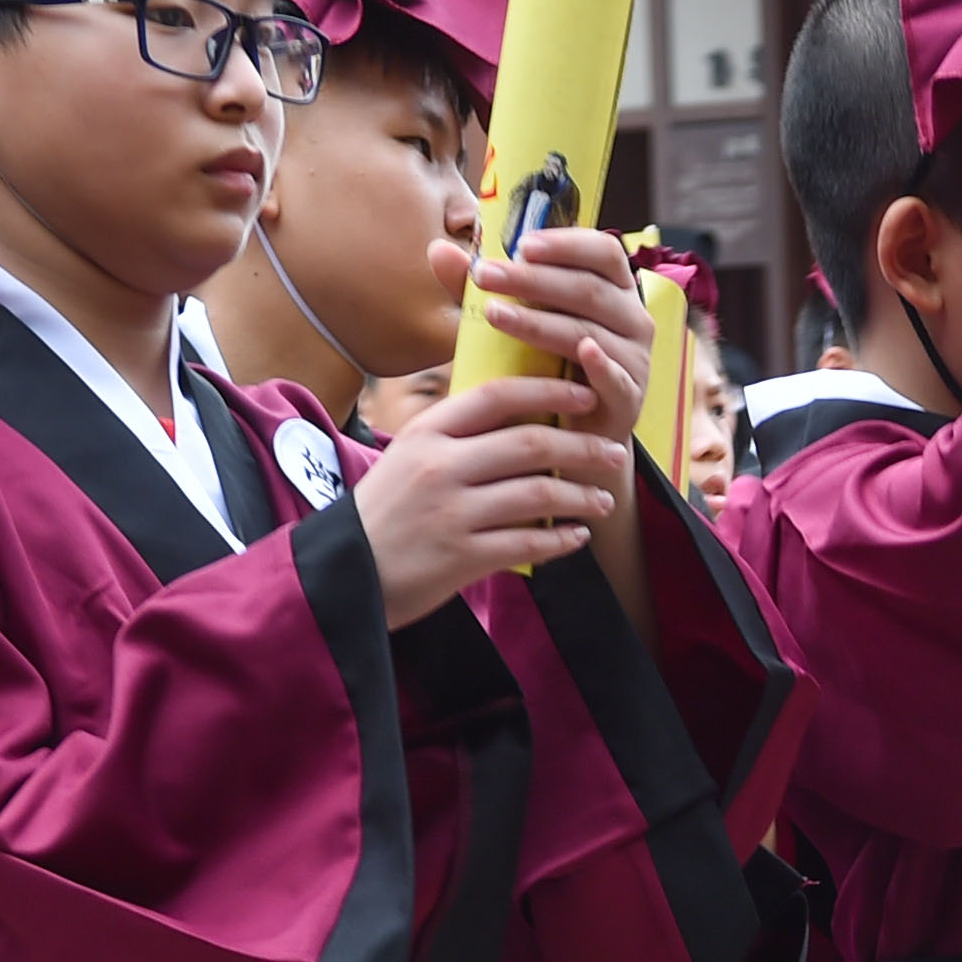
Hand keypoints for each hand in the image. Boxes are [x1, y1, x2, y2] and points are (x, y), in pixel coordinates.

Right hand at [354, 368, 630, 623]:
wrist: (346, 572)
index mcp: (426, 433)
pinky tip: (579, 537)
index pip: (497, 396)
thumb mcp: (407, 456)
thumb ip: (454, 435)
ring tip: (604, 499)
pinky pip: (528, 544)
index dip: (549, 390)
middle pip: (530, 443)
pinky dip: (561, 540)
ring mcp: (451, 513)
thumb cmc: (385, 511)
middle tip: (615, 452)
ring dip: (581, 496)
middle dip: (583, 447)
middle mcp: (439, 467)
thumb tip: (513, 407)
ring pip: (537, 494)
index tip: (585, 395)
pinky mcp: (461, 557)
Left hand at [462, 221, 654, 454]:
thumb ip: (480, 289)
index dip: (566, 243)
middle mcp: (632, 318)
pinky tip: (583, 351)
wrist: (570, 435)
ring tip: (494, 315)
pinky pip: (617, 377)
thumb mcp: (511, 321)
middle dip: (533, 280)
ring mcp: (635, 359)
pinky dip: (602, 364)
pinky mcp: (630, 399)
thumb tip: (438, 250)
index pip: (601, 251)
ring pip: (589, 331)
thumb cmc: (543, 367)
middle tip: (484, 275)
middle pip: (588, 288)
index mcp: (611, 288)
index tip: (521, 244)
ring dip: (541, 321)